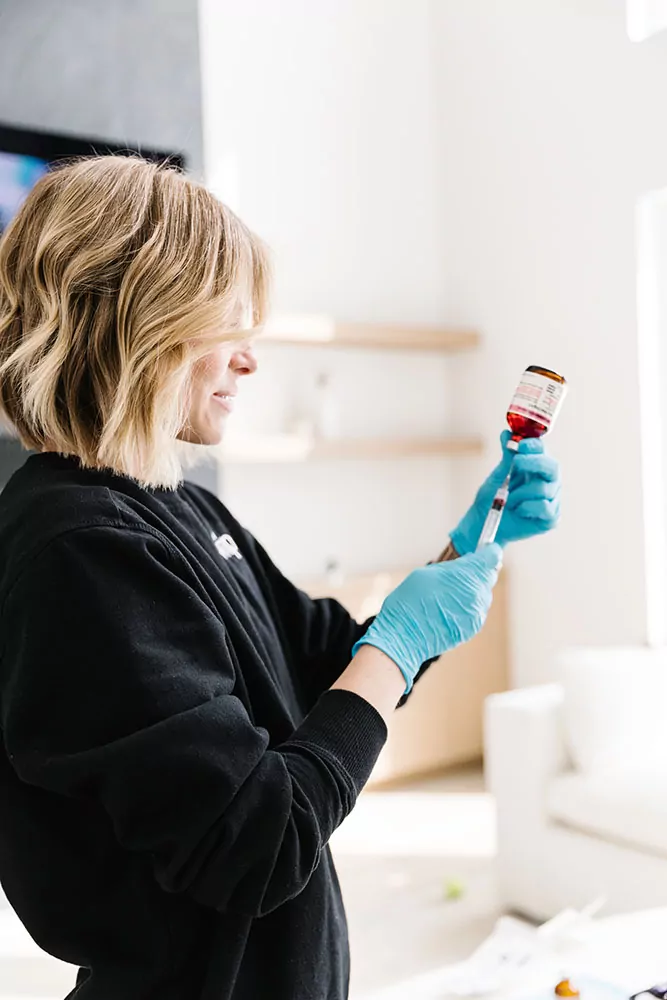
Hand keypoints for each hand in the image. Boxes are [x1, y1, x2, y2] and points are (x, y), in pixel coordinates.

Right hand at [351, 545, 501, 691]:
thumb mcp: (429, 572)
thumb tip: (468, 564)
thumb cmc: (410, 600)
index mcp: (468, 574)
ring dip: (471, 591)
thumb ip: (454, 567)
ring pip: (482, 594)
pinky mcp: (473, 628)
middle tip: (456, 576)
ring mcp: (477, 613)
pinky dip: (466, 607)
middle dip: (476, 573)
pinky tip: (446, 610)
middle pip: (487, 576)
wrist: (404, 635)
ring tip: (446, 596)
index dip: (487, 552)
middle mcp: (478, 593)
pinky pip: (475, 611)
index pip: (492, 556)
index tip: (482, 551)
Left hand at [450, 431, 560, 554]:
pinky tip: (519, 511)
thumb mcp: (498, 474)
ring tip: (509, 500)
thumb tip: (506, 433)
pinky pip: (544, 507)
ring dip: (520, 493)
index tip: (520, 445)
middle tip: (516, 464)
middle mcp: (549, 481)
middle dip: (533, 463)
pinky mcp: (551, 517)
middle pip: (552, 466)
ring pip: (543, 488)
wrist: (485, 523)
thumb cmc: (492, 498)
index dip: (534, 445)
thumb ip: (507, 456)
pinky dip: (527, 508)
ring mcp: (552, 499)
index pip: (542, 450)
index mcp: (537, 467)